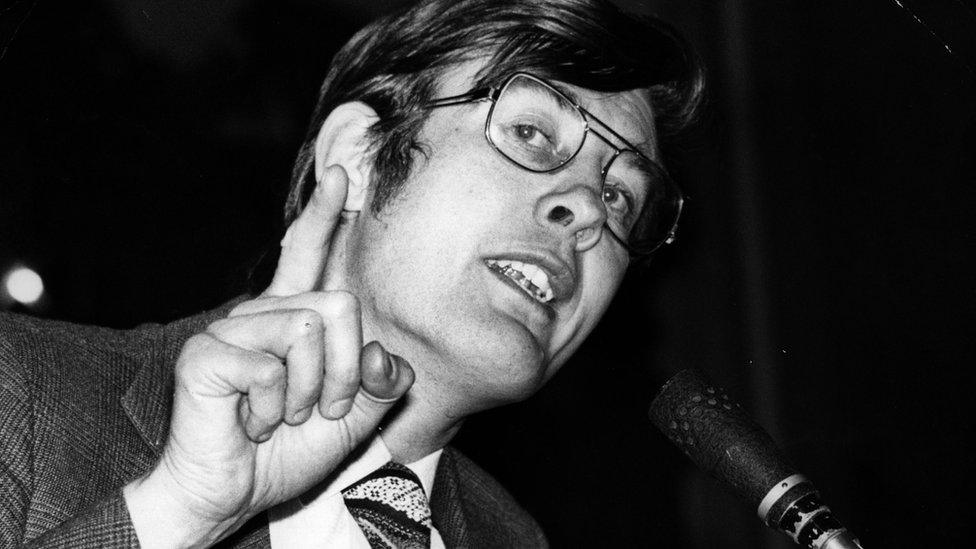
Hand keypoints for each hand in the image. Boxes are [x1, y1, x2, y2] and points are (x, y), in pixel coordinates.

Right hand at [124, 166, 412, 547]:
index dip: (323, 215)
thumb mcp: (353, 417)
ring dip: (307, 393)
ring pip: (307, 332)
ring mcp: (229, 330)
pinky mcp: (205, 355)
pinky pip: (269, 368)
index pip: (307, 255)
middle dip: (342, 372)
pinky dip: (272, 409)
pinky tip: (250, 421)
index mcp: (290, 318)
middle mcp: (258, 313)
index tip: (341, 175)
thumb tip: (384, 354)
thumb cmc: (287, 451)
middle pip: (338, 306)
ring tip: (279, 415)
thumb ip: (380, 383)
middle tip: (316, 407)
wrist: (233, 493)